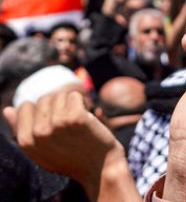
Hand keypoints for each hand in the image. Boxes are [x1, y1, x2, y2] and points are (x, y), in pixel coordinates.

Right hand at [3, 92, 132, 200]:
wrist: (99, 168)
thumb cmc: (69, 158)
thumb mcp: (40, 150)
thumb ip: (22, 130)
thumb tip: (7, 109)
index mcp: (25, 141)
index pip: (24, 106)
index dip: (41, 112)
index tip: (54, 124)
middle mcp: (38, 132)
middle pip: (43, 99)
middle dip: (57, 107)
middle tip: (69, 125)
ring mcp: (56, 123)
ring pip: (60, 95)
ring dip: (71, 105)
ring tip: (77, 122)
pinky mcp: (75, 117)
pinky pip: (75, 96)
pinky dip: (83, 103)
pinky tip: (87, 118)